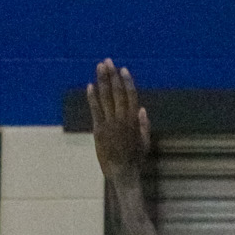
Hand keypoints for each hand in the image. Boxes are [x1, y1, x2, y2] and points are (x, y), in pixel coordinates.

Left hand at [86, 58, 150, 179]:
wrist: (122, 172)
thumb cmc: (135, 159)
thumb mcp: (145, 141)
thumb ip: (144, 125)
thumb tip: (142, 109)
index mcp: (134, 120)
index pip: (131, 95)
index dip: (127, 81)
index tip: (123, 69)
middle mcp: (122, 118)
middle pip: (117, 92)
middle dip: (112, 75)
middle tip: (107, 61)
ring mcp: (110, 123)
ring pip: (105, 98)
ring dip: (102, 81)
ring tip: (99, 67)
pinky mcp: (99, 130)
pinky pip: (95, 110)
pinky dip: (92, 98)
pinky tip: (90, 86)